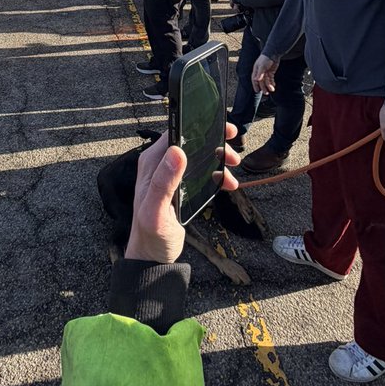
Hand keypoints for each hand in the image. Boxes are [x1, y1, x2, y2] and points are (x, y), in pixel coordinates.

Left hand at [125, 126, 241, 262]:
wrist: (153, 258)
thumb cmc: (150, 236)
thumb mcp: (156, 211)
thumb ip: (164, 182)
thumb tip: (176, 152)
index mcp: (152, 164)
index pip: (175, 134)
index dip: (198, 127)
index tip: (221, 127)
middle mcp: (161, 166)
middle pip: (191, 142)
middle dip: (214, 142)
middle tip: (233, 148)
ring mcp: (172, 177)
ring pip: (200, 157)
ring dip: (219, 159)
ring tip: (234, 167)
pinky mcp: (181, 188)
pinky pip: (203, 173)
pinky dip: (217, 175)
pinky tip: (228, 184)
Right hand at [251, 53, 277, 93]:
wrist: (273, 53)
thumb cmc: (265, 58)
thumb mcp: (262, 66)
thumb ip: (259, 73)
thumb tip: (256, 80)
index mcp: (256, 70)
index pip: (254, 80)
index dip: (255, 86)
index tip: (257, 91)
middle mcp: (260, 72)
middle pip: (261, 82)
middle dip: (264, 87)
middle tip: (266, 93)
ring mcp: (266, 72)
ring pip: (267, 81)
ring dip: (269, 85)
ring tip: (272, 89)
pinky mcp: (271, 72)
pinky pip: (271, 79)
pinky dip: (272, 82)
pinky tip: (274, 85)